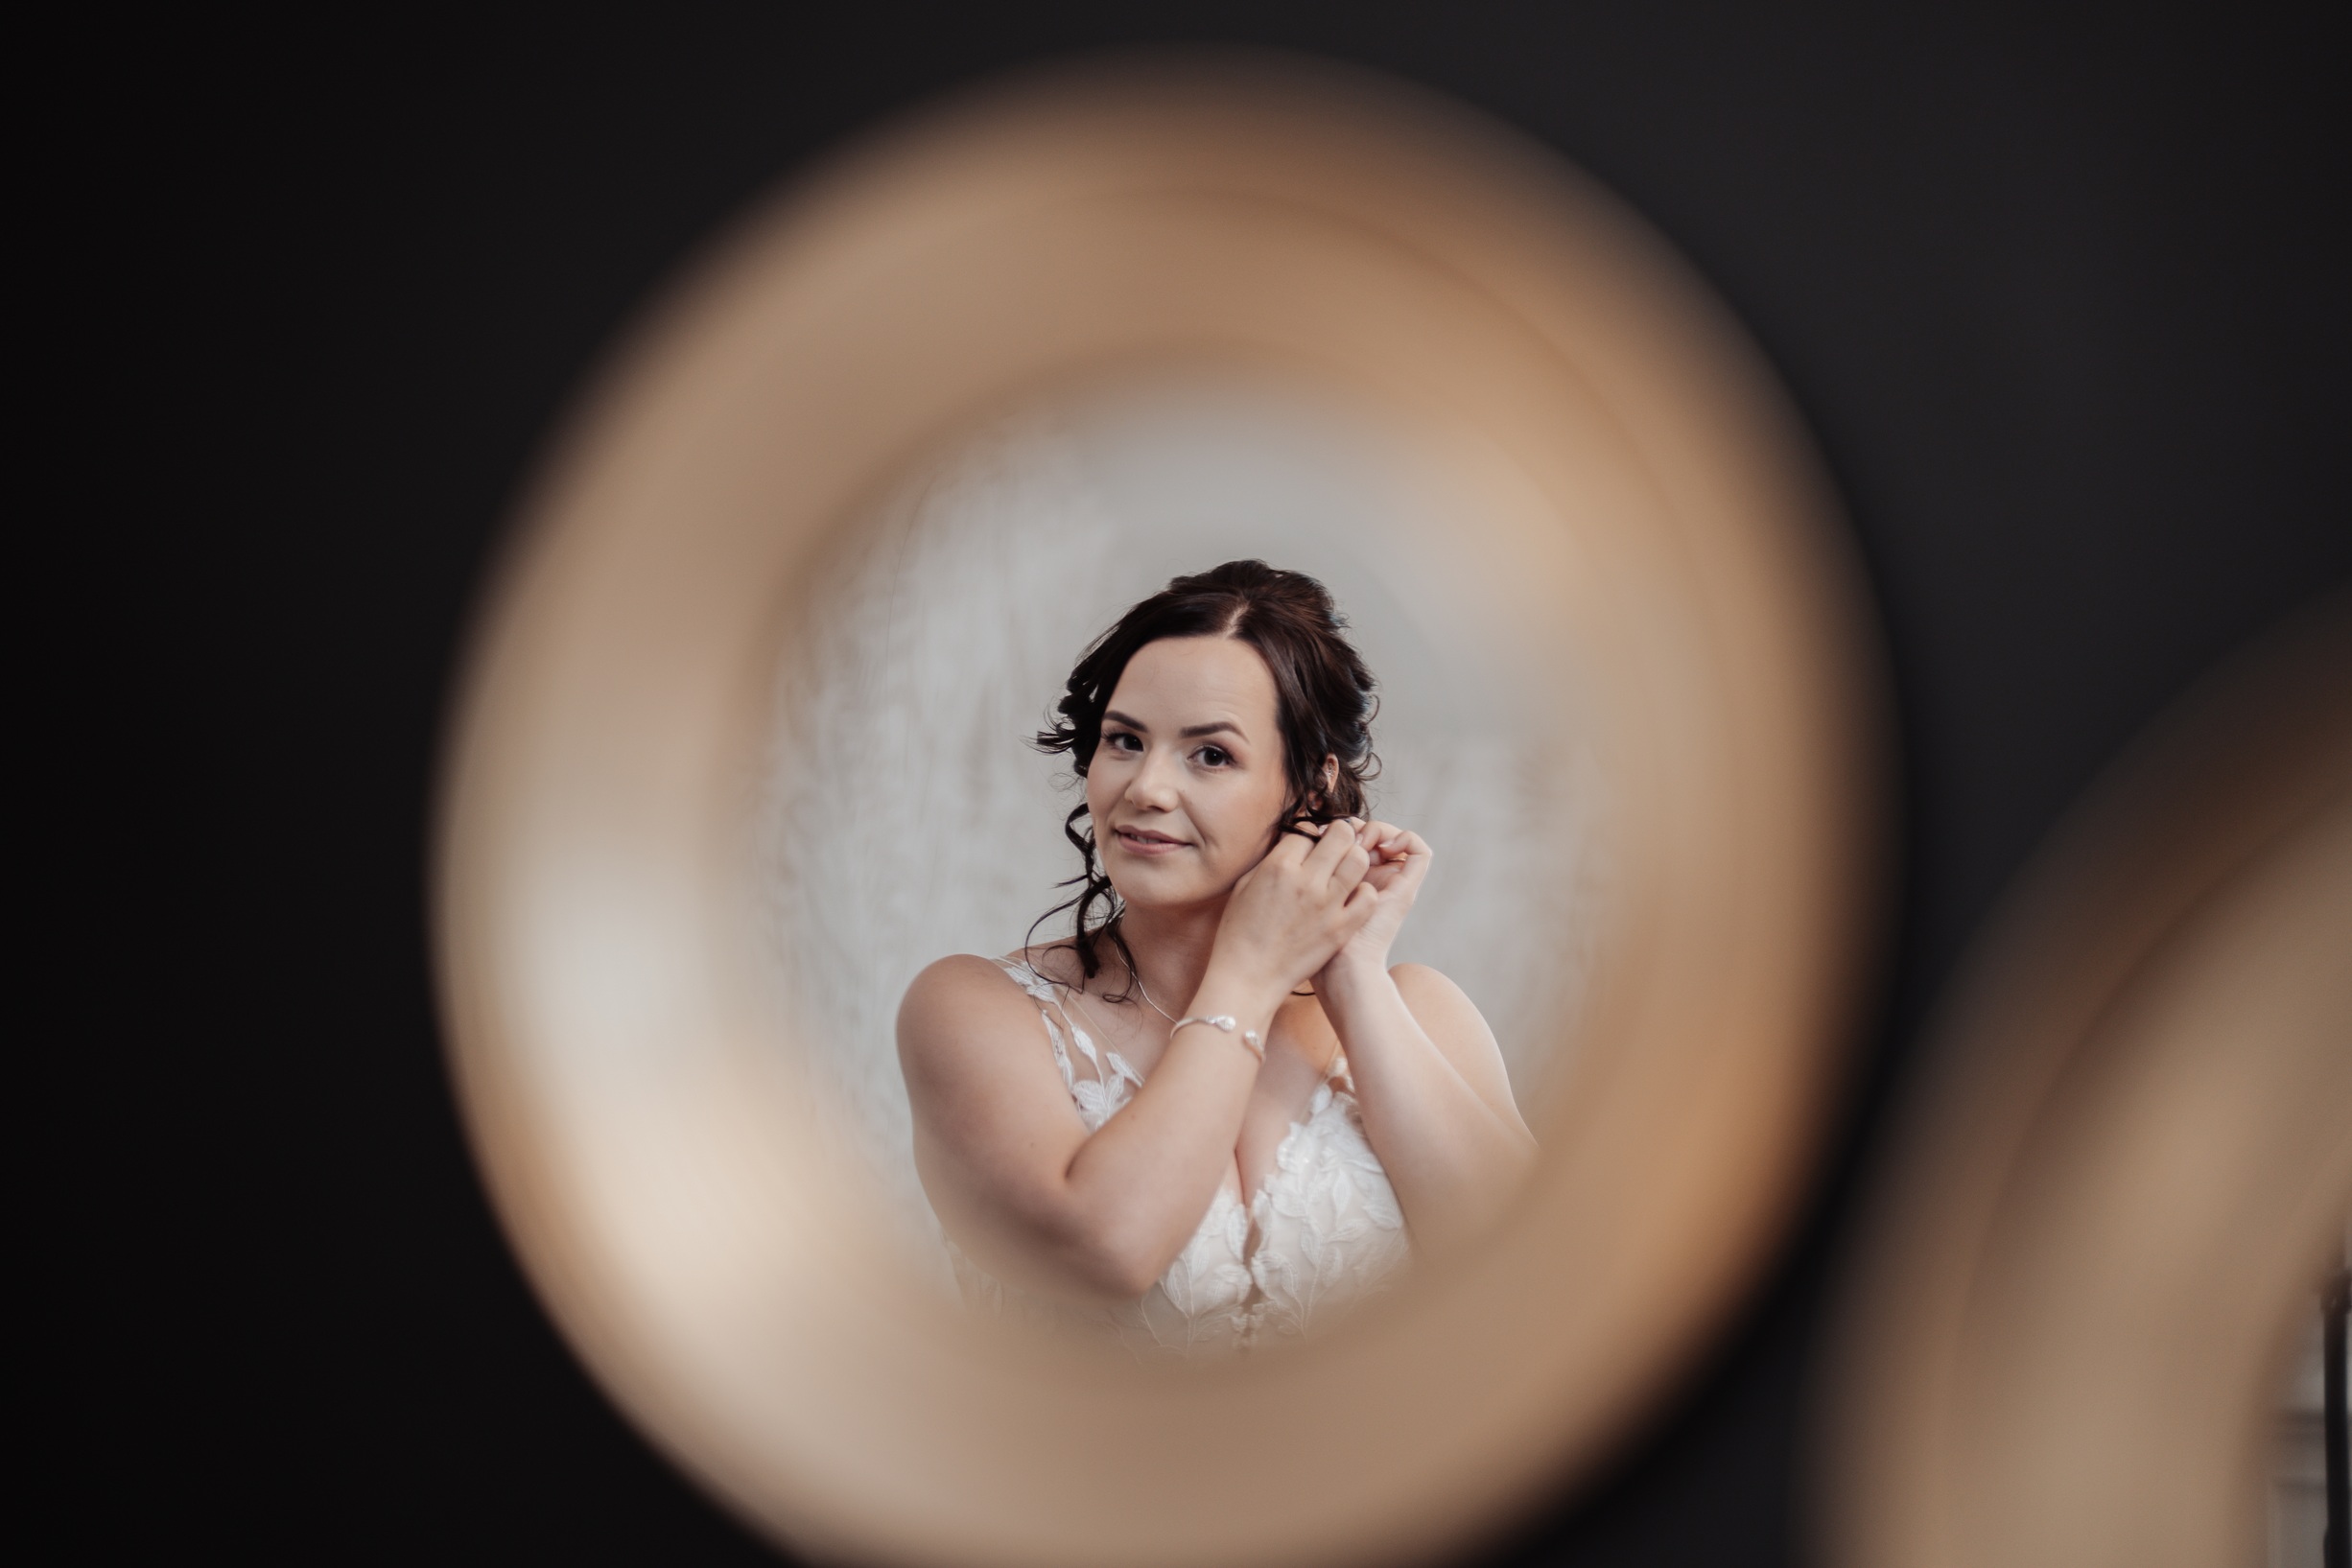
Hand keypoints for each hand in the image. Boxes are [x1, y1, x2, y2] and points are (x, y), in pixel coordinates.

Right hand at [1208, 818, 1378, 1001]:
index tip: (1307, 845)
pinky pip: (1368, 897)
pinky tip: (1351, 896)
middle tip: (1334, 848)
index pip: (1308, 830)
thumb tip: (1292, 844)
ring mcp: (1327, 905)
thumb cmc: (1240, 933)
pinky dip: (1364, 891)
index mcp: (1278, 867)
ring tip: (1345, 869)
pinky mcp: (1341, 928)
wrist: (1248, 977)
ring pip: (1360, 860)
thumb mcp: (1244, 886)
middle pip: (1341, 834)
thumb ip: (1271, 860)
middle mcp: (1306, 881)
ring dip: (1355, 859)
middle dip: (1339, 836)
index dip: (1308, 835)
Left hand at [1319, 819, 1429, 979]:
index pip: (1352, 840)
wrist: (1342, 971)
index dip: (1340, 829)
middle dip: (1356, 827)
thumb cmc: (1310, 944)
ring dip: (1377, 829)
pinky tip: (1382, 846)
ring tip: (1360, 840)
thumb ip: (1304, 874)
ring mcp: (1394, 884)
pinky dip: (1405, 838)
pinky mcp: (1407, 890)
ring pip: (1393, 836)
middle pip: (1372, 835)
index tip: (1320, 833)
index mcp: (1349, 883)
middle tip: (1339, 835)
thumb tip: (1305, 838)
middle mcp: (1374, 880)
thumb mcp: (1306, 903)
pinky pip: (1419, 851)